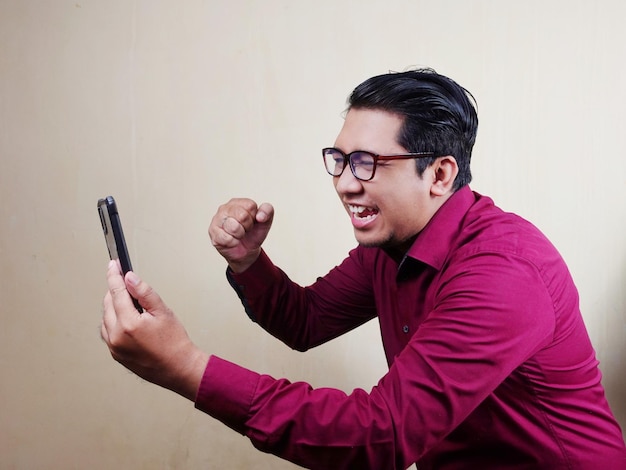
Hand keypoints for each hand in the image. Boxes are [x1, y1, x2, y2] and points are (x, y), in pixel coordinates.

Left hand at [100, 261, 208, 400]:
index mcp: (129, 324)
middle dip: (114, 290)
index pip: (116, 292)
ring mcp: (114, 347)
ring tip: (127, 300)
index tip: (113, 265)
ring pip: (105, 318)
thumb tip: (130, 278)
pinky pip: (107, 332)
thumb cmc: (175, 342)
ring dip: (112, 306)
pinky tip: (124, 317)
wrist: (178, 368)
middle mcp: (117, 337)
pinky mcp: (116, 354)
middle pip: (108, 304)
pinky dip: (112, 320)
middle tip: (124, 280)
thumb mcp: (163, 312)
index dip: (114, 276)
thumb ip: (144, 293)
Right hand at [208, 198, 273, 272]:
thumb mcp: (265, 221)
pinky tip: (232, 241)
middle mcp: (225, 208)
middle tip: (245, 230)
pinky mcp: (213, 232)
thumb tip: (260, 216)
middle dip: (247, 227)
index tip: (252, 222)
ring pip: (234, 227)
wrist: (246, 251)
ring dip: (240, 235)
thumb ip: (268, 211)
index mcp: (238, 202)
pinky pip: (227, 238)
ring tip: (238, 235)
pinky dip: (233, 243)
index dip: (254, 217)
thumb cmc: (253, 233)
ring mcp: (217, 219)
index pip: (250, 206)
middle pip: (242, 215)